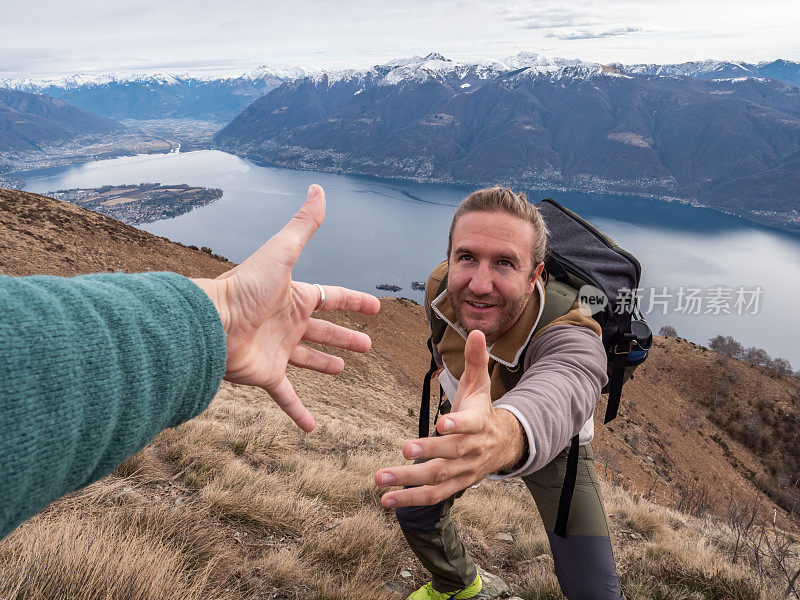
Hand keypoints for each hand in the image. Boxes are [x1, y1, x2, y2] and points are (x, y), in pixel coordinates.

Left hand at [192, 185, 380, 432]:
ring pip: (308, 361)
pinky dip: (299, 412)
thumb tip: (318, 189)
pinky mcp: (267, 376)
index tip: (375, 308)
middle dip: (345, 337)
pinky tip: (312, 428)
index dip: (354, 301)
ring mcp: (278, 351)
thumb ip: (302, 225)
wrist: (210, 324)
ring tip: (343, 371)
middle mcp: (287, 323)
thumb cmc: (244, 288)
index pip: (331, 297)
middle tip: (367, 347)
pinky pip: (287, 397)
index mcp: (294, 297)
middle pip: (323, 331)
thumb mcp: (281, 253)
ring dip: (325, 366)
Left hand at [374, 330, 524, 506]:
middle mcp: (472, 449)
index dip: (458, 424)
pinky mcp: (455, 485)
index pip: (470, 424)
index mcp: (479, 423)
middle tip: (404, 450)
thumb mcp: (480, 383)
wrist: (505, 444)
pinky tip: (385, 500)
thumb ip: (476, 359)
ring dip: (408, 482)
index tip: (441, 423)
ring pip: (437, 478)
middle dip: (427, 453)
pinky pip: (433, 496)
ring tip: (380, 478)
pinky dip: (410, 499)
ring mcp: (464, 471)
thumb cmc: (483, 409)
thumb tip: (477, 330)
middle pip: (450, 454)